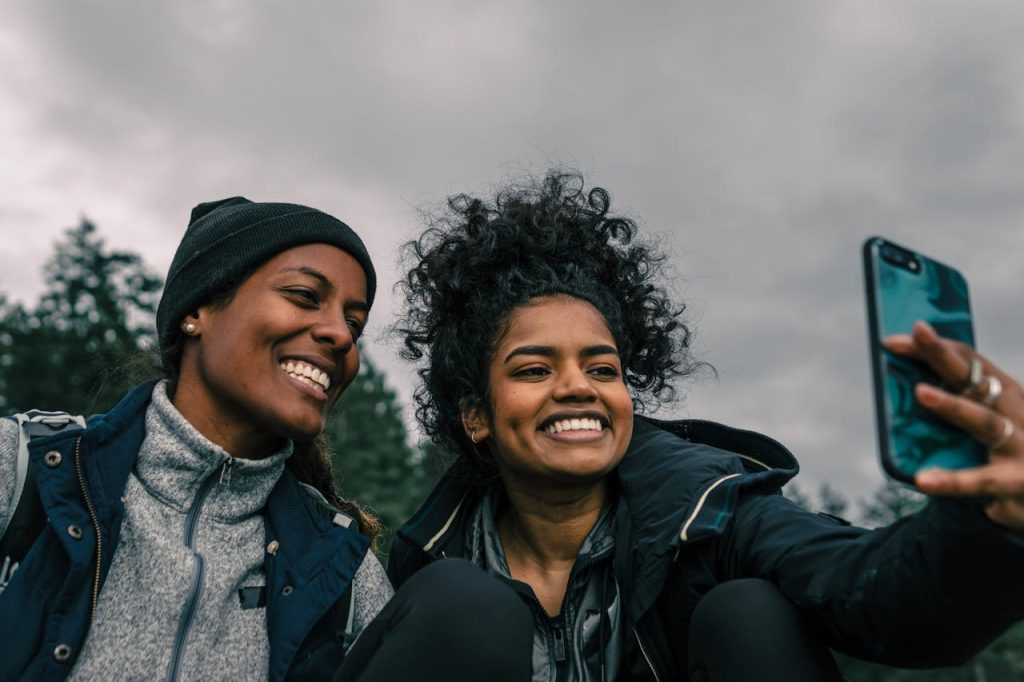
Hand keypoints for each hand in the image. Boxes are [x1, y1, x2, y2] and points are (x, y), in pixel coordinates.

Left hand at [883, 321, 1023, 530]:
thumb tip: (908, 388)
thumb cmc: (1010, 454)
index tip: (893, 339)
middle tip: (917, 333)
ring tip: (920, 392)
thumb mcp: (989, 423)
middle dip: (945, 355)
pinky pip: (981, 479)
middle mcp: (1016, 413)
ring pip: (984, 421)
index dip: (934, 347)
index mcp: (1006, 395)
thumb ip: (959, 405)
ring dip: (952, 404)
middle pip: (975, 379)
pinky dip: (952, 479)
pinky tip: (923, 479)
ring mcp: (1019, 446)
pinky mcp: (1016, 481)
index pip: (969, 362)